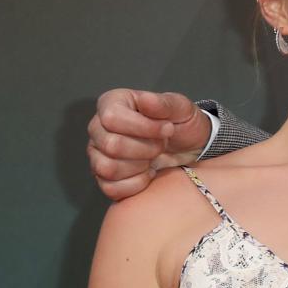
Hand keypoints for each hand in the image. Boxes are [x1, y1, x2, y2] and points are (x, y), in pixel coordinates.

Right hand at [87, 89, 208, 200]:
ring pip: (107, 168)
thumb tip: (146, 100)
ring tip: (153, 157)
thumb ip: (164, 103)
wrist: (189, 147)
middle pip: (111, 145)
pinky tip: (148, 172)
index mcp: (112, 103)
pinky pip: (110, 187)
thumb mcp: (181, 107)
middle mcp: (98, 128)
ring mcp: (97, 154)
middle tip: (162, 144)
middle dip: (147, 149)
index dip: (144, 128)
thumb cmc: (181, 123)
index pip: (112, 118)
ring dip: (140, 166)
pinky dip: (136, 184)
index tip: (168, 128)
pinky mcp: (104, 177)